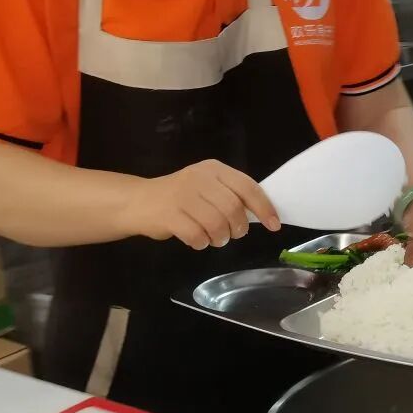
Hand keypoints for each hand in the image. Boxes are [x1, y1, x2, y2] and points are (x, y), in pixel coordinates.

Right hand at [117, 160, 279, 249]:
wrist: (138, 201)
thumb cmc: (180, 197)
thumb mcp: (207, 188)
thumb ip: (231, 196)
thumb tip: (261, 214)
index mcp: (214, 170)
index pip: (247, 187)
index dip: (264, 207)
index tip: (274, 225)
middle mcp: (199, 178)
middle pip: (233, 208)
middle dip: (238, 227)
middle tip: (233, 234)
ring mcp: (182, 196)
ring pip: (216, 223)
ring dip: (220, 238)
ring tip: (215, 239)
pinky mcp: (169, 215)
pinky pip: (196, 235)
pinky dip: (201, 243)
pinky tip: (198, 240)